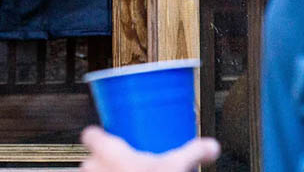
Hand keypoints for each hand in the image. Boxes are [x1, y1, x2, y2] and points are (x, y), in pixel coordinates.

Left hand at [80, 127, 220, 171]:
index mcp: (108, 151)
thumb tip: (212, 146)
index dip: (99, 136)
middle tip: (121, 167)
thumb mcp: (177, 168)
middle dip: (102, 164)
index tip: (107, 138)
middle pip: (90, 159)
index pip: (91, 134)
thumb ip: (194, 152)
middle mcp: (93, 168)